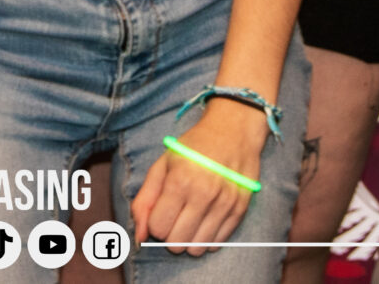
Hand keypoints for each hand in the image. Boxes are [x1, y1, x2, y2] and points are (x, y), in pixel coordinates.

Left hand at [131, 96, 266, 255]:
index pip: (158, 228)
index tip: (161, 210)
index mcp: (179, 181)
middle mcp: (203, 195)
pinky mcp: (240, 211)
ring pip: (197, 249)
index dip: (155, 222)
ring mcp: (224, 204)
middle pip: (176, 243)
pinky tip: (205, 219)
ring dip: (188, 239)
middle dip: (170, 233)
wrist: (234, 130)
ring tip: (190, 219)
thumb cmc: (193, 147)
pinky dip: (206, 238)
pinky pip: (216, 244)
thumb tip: (138, 237)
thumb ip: (145, 201)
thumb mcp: (162, 165)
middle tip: (175, 215)